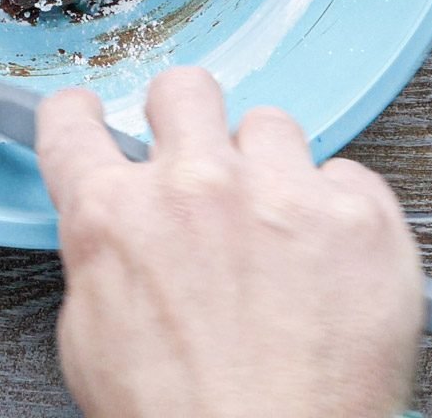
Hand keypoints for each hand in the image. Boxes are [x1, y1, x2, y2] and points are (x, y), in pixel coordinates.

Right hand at [38, 68, 422, 417]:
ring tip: (280, 229)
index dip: (81, 115)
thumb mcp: (95, 342)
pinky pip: (348, 175)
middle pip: (184, 89)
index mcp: (114, 218)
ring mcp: (281, 194)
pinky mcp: (359, 216)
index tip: (93, 115)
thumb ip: (106, 260)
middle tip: (204, 161)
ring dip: (271, 167)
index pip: (72, 121)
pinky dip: (340, 211)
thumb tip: (121, 234)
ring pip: (272, 124)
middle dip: (188, 119)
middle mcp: (195, 188)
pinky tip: (331, 261)